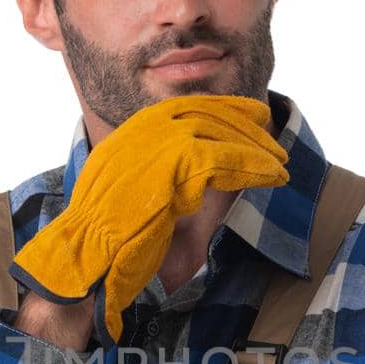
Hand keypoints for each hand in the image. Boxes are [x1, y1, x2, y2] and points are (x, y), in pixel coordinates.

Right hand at [9, 94, 288, 346]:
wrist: (84, 255)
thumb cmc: (104, 239)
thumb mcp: (129, 192)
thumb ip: (159, 174)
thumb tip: (195, 175)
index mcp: (130, 132)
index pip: (184, 107)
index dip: (223, 110)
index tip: (251, 116)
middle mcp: (142, 129)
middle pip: (206, 113)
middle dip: (245, 126)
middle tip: (274, 141)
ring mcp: (157, 143)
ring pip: (220, 134)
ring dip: (255, 150)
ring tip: (279, 165)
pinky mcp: (174, 164)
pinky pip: (225, 159)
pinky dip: (253, 168)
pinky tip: (272, 177)